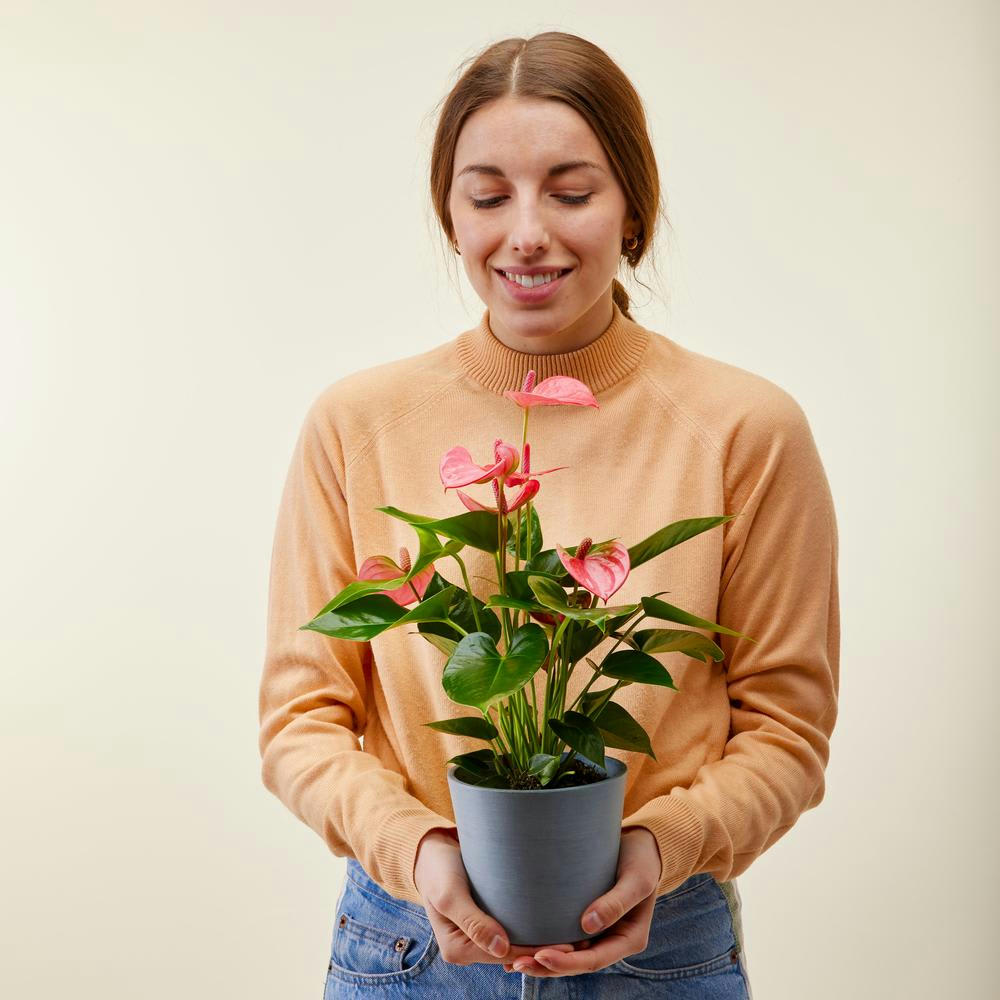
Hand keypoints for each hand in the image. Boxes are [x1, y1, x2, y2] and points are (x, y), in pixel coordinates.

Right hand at [413, 828, 576, 968]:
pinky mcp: (488, 919)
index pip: (507, 955)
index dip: (538, 952)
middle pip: (515, 954)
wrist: (429, 851)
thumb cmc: (438, 869)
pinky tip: (555, 920)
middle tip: (580, 941)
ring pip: (517, 943)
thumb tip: (502, 949)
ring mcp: (480, 935)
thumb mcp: (451, 894)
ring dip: (542, 940)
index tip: (568, 944)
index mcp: (459, 950)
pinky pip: (513, 929)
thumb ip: (473, 922)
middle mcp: (471, 948)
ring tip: (575, 934)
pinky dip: (533, 927)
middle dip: (546, 950)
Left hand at [503, 826, 662, 976]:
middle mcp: (611, 940)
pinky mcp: (583, 918)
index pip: (595, 960)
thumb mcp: (636, 879)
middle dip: (547, 966)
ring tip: (511, 962)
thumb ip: (617, 902)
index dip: (568, 962)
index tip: (542, 956)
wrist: (640, 845)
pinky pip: (563, 936)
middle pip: (577, 963)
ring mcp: (597, 932)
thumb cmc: (640, 860)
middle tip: (517, 964)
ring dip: (541, 960)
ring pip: (568, 954)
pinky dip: (544, 942)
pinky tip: (520, 944)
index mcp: (629, 939)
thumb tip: (589, 925)